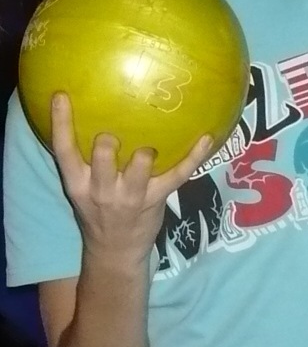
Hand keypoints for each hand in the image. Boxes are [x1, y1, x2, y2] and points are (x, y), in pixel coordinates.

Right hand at [51, 92, 211, 263]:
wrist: (114, 252)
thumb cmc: (98, 212)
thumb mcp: (81, 189)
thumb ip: (83, 160)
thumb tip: (90, 115)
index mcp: (78, 183)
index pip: (63, 150)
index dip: (61, 122)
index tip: (61, 95)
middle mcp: (101, 189)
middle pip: (103, 154)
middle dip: (109, 139)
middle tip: (115, 132)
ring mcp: (130, 196)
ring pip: (140, 163)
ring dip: (146, 150)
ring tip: (150, 143)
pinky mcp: (156, 199)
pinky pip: (179, 174)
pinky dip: (195, 156)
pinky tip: (207, 137)